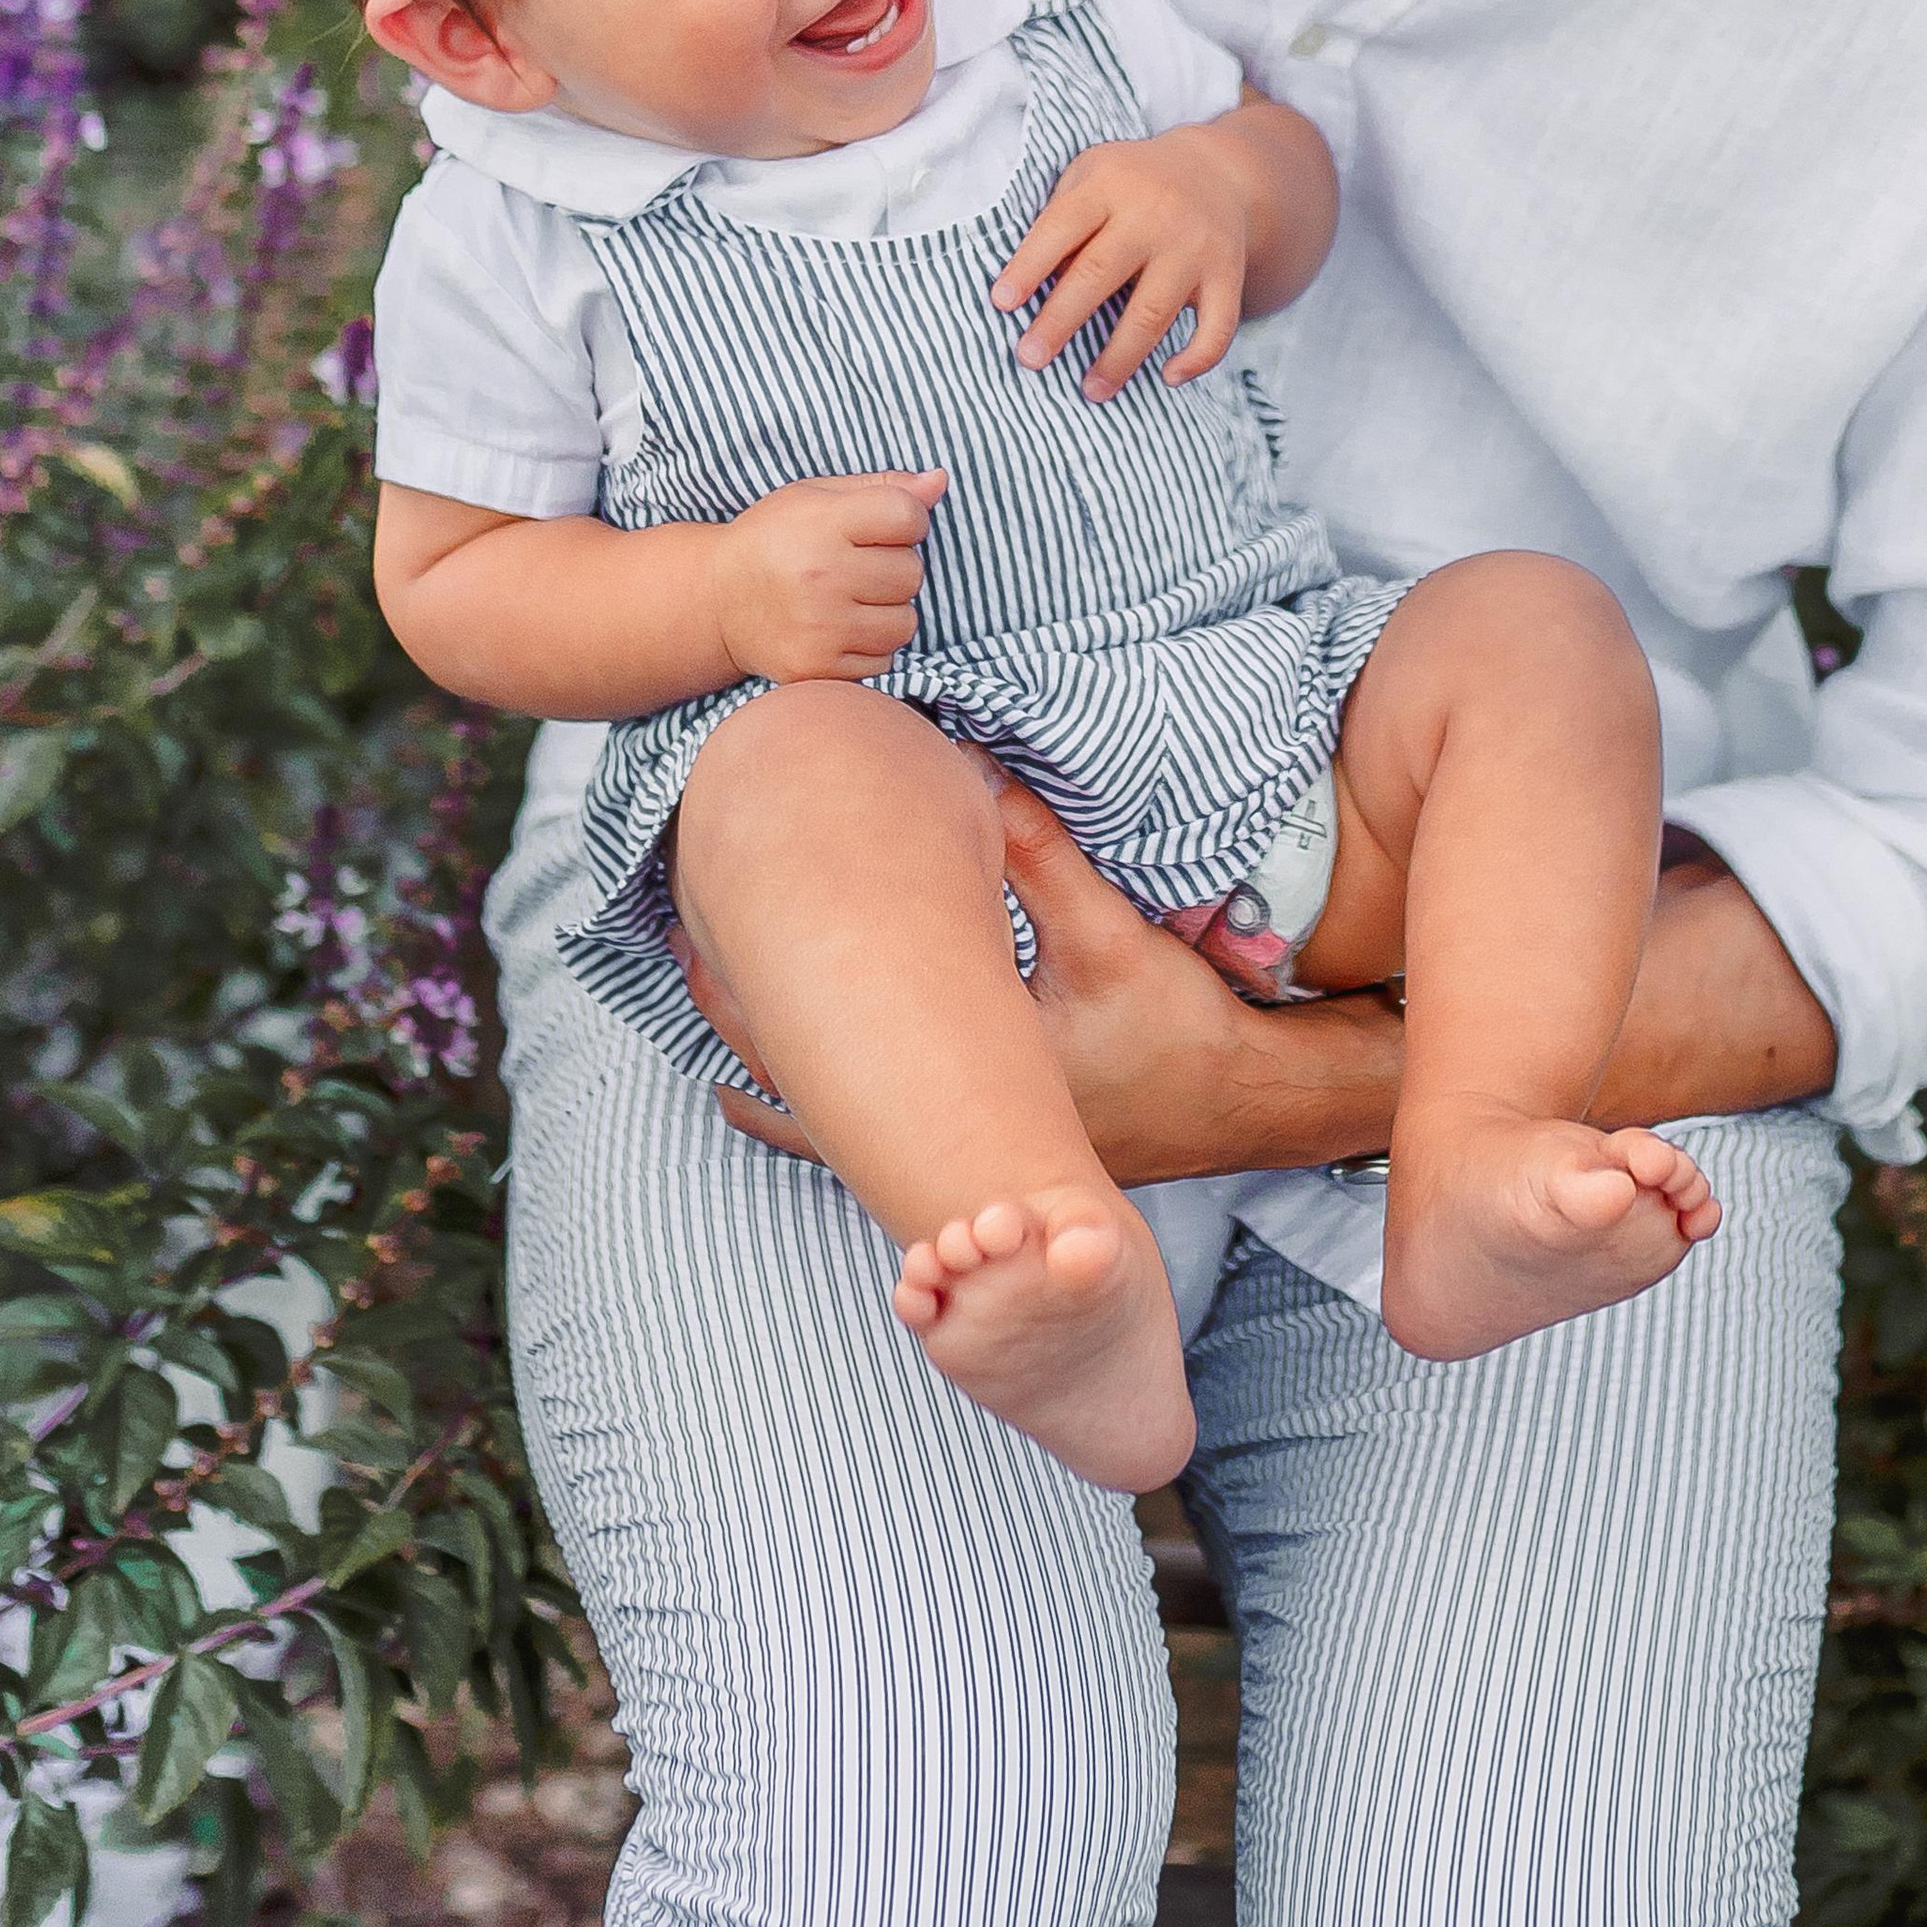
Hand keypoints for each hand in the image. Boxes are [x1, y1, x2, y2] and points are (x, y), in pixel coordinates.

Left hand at [708, 766, 1404, 1174]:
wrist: (1240, 1107)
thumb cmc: (1178, 1028)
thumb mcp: (1111, 936)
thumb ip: (1041, 858)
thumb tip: (975, 773)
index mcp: (967, 1079)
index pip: (830, 1044)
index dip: (759, 994)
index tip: (705, 933)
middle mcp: (946, 1132)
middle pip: (798, 1090)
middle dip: (739, 1022)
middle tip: (685, 952)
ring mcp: (958, 1153)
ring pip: (825, 1120)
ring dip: (774, 1061)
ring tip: (718, 995)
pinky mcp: (977, 1151)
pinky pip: (870, 1133)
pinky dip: (825, 1090)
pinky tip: (809, 1051)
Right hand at [709, 469, 946, 683]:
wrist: (717, 600)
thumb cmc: (774, 539)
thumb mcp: (816, 496)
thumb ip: (882, 487)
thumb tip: (940, 481)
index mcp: (821, 523)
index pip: (908, 516)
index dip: (908, 520)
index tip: (884, 528)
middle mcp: (820, 576)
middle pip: (911, 573)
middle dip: (895, 568)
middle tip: (857, 568)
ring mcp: (818, 627)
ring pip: (905, 623)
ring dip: (888, 612)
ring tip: (850, 600)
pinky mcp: (816, 668)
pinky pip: (884, 660)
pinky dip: (870, 647)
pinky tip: (839, 629)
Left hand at [992, 133, 1252, 401]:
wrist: (1218, 173)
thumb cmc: (1132, 184)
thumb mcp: (1093, 174)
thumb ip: (1061, 217)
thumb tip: (1030, 286)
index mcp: (1110, 185)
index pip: (1061, 227)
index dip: (1029, 266)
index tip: (1001, 304)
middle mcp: (1154, 214)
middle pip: (1100, 273)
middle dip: (1060, 321)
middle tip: (1029, 359)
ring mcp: (1194, 248)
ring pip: (1152, 312)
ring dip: (1119, 358)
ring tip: (1090, 391)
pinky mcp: (1227, 275)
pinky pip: (1218, 325)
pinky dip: (1197, 357)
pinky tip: (1169, 377)